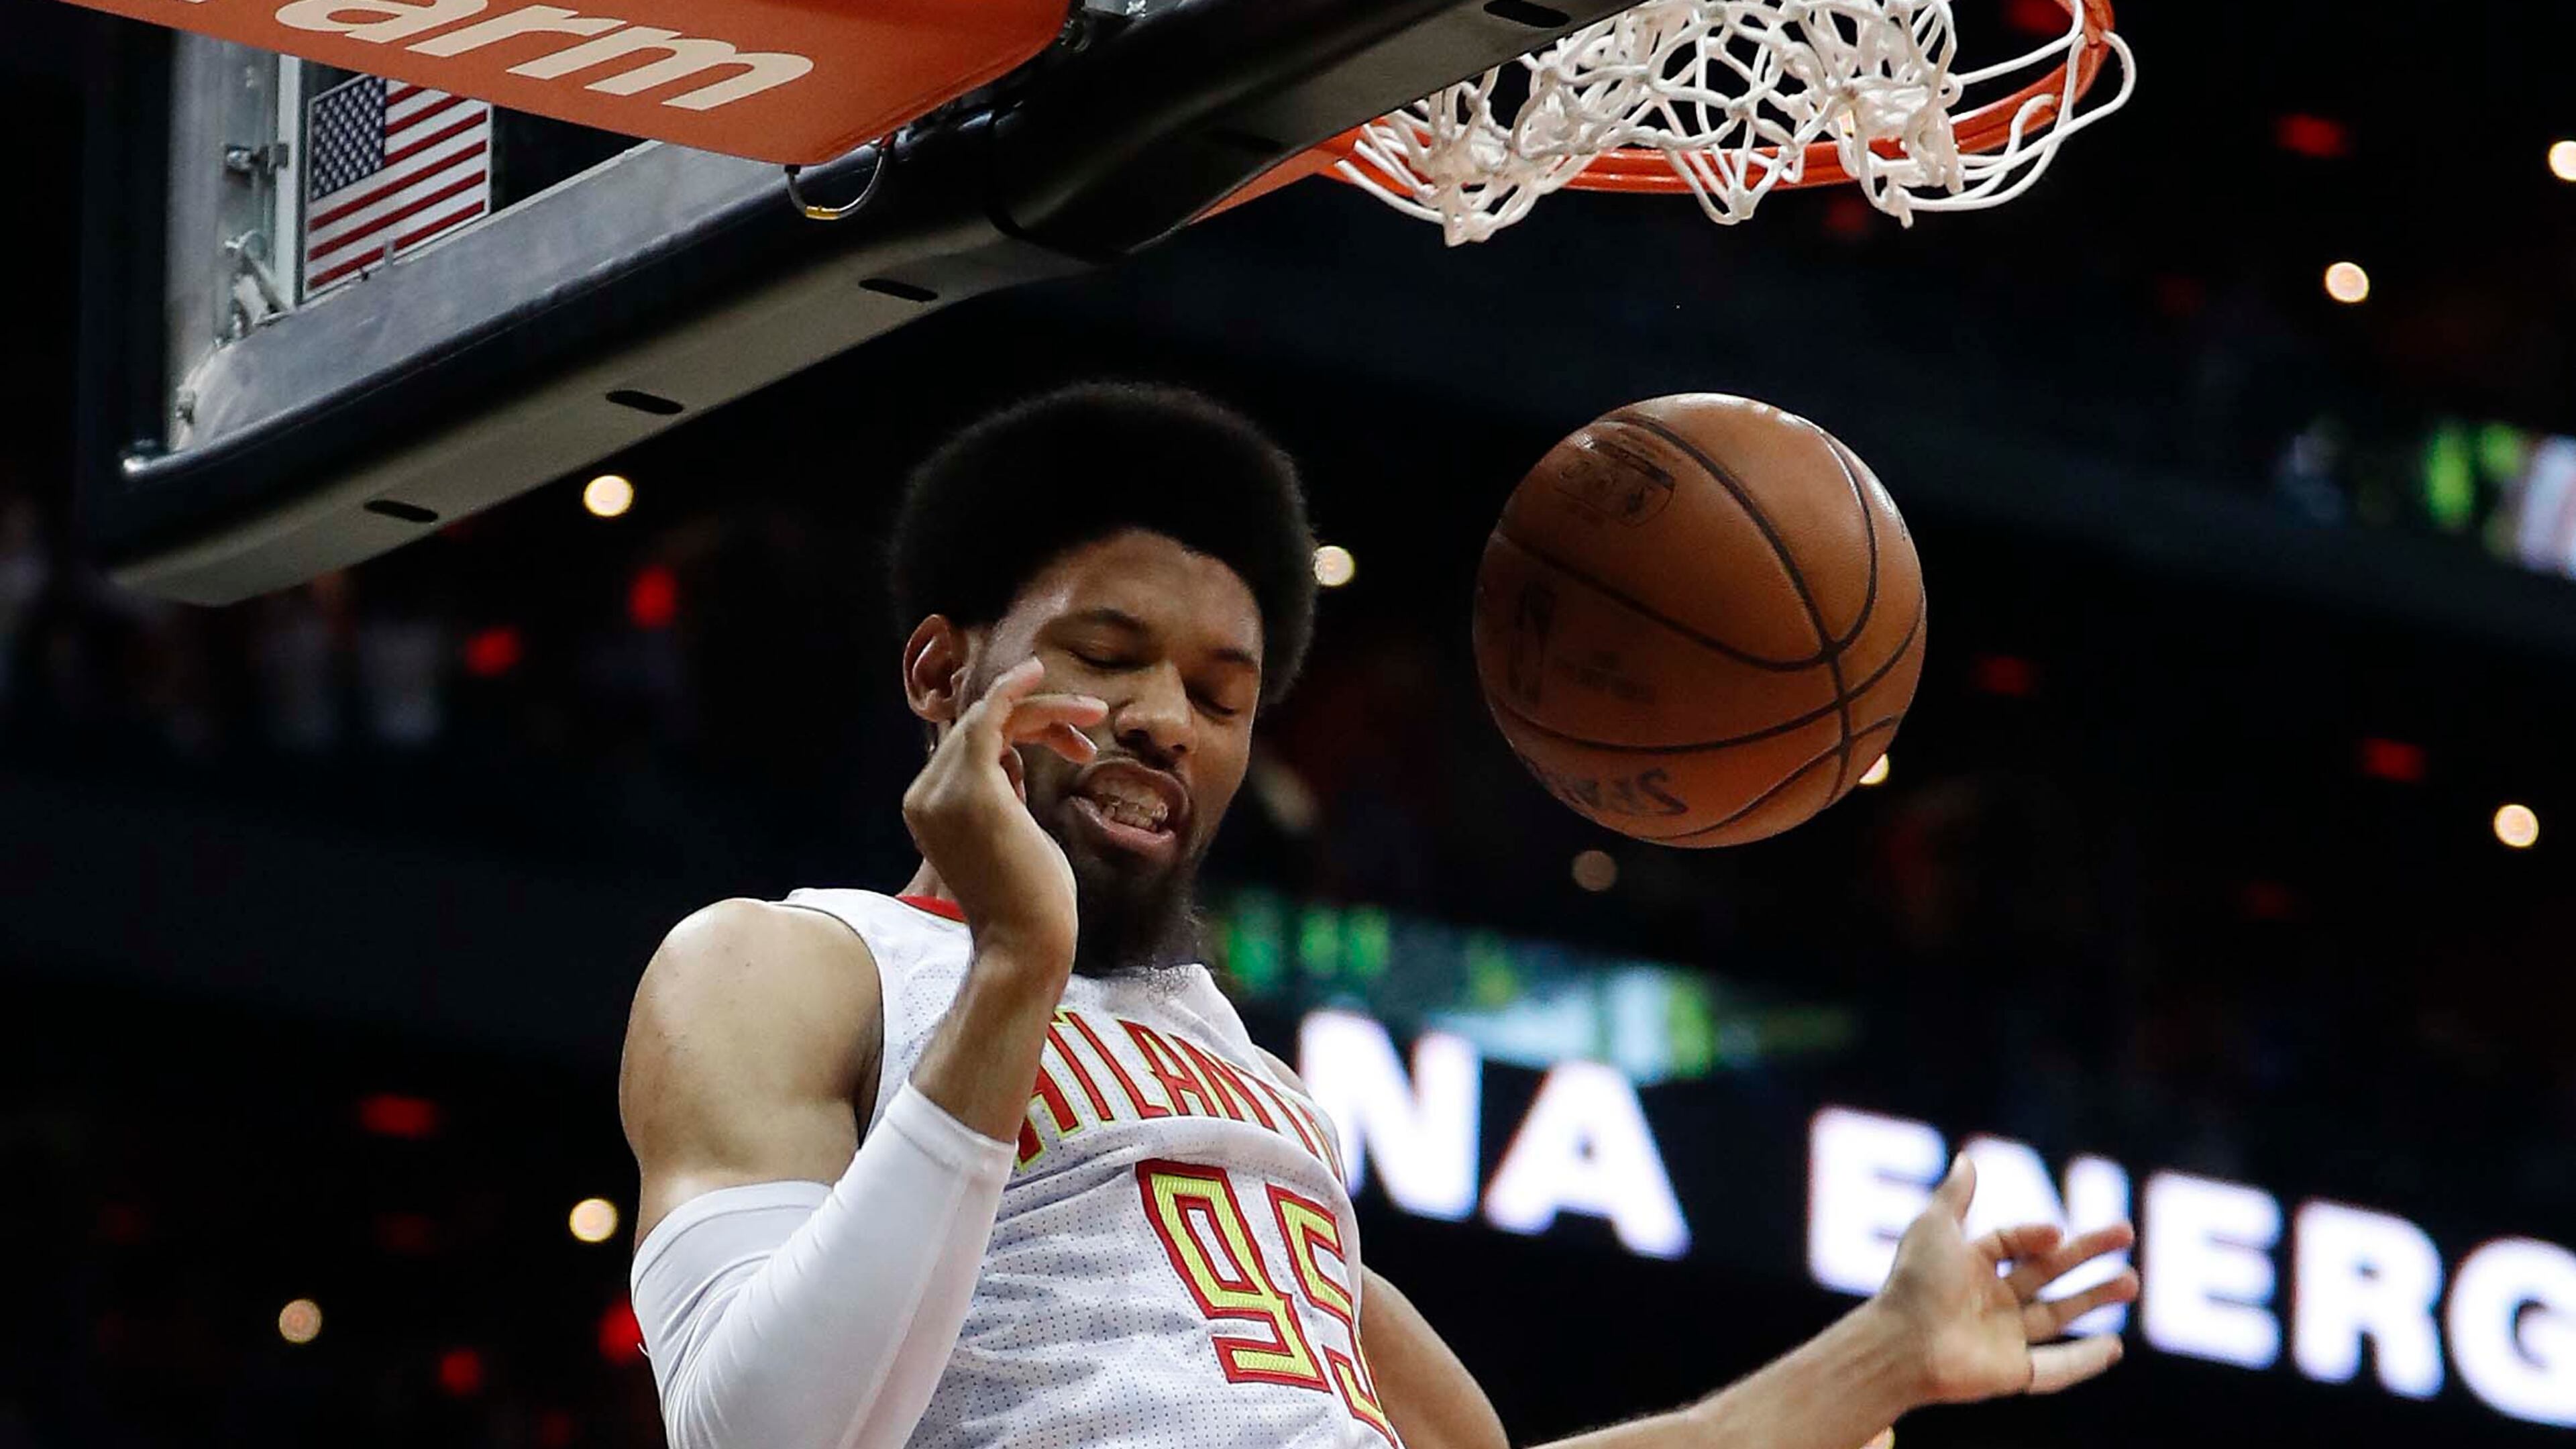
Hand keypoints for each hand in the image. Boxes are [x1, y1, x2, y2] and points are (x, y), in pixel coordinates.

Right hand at [900, 659, 1105, 967]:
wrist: (1026, 945)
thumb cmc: (1030, 902)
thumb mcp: (1010, 838)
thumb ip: (1001, 799)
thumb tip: (1012, 767)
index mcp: (929, 808)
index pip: (972, 749)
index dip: (1021, 735)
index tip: (1071, 739)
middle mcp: (924, 796)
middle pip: (980, 729)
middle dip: (1039, 718)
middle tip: (1093, 721)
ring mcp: (943, 792)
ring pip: (991, 720)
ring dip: (1046, 711)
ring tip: (1094, 718)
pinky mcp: (973, 789)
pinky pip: (988, 719)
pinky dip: (1012, 691)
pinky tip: (1036, 673)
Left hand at [1873, 1154, 2139, 1405]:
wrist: (1900, 1343)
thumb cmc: (1914, 1283)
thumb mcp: (1933, 1228)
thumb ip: (1954, 1195)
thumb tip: (1967, 1158)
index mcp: (1969, 1267)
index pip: (2015, 1243)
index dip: (2035, 1234)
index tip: (2057, 1232)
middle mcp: (1989, 1303)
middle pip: (2047, 1274)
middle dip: (2087, 1255)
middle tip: (2126, 1232)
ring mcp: (2003, 1339)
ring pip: (2058, 1317)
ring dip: (2094, 1298)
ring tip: (2131, 1280)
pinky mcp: (2011, 1373)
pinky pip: (2056, 1369)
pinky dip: (2085, 1361)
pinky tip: (2115, 1346)